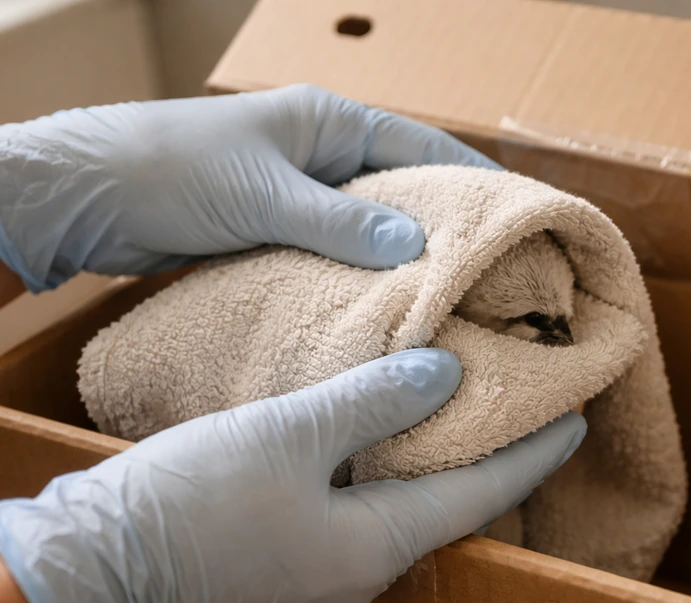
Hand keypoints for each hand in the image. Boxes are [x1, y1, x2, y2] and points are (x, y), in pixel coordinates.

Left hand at [0, 84, 498, 291]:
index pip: (422, 149)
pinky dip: (364, 280)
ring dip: (405, 262)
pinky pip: (338, 257)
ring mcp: (303, 196)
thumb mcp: (264, 194)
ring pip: (373, 231)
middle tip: (496, 272)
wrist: (88, 197)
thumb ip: (340, 222)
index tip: (521, 216)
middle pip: (405, 193)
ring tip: (452, 301)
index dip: (474, 182)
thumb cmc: (171, 171)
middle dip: (447, 229)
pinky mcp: (281, 234)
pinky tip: (388, 310)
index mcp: (330, 123)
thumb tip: (419, 247)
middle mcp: (324, 156)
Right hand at [0, 349, 584, 602]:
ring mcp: (320, 582)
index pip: (478, 496)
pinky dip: (379, 480)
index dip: (530, 457)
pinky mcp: (285, 572)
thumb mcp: (286, 437)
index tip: (575, 422)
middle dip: (486, 462)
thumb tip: (445, 375)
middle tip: (520, 412)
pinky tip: (373, 446)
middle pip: (445, 511)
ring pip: (398, 515)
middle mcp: (359, 577)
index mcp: (373, 548)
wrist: (89, 575)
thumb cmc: (187, 506)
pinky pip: (356, 521)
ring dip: (429, 468)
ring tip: (455, 418)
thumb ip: (370, 403)